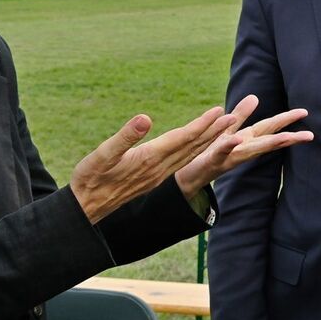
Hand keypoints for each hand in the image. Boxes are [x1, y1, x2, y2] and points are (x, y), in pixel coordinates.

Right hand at [71, 104, 240, 223]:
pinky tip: (199, 146)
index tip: (219, 112)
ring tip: (223, 128)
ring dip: (208, 141)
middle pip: (193, 147)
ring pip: (190, 156)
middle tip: (233, 117)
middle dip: (213, 132)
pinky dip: (196, 151)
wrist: (87, 208)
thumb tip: (144, 118)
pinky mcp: (154, 179)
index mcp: (150, 158)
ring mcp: (158, 175)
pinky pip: (183, 163)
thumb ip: (125, 136)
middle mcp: (159, 168)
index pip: (183, 138)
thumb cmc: (91, 178)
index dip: (202, 125)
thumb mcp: (103, 154)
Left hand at [175, 95, 311, 196]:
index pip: (270, 127)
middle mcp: (243, 149)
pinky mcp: (213, 159)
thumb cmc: (211, 151)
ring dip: (269, 144)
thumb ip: (241, 114)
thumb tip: (255, 96)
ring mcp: (230, 156)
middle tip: (309, 136)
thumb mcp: (227, 130)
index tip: (305, 112)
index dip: (287, 119)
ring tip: (286, 138)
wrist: (190, 173)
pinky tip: (238, 139)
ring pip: (252, 150)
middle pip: (268, 141)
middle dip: (289, 138)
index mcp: (247, 139)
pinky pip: (222, 151)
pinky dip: (230, 145)